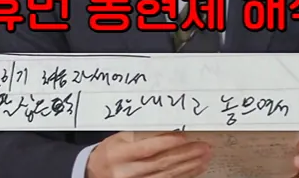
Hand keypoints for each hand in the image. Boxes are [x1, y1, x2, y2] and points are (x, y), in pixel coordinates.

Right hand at [85, 131, 211, 177]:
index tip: (185, 135)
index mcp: (119, 154)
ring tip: (204, 157)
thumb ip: (141, 134)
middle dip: (185, 155)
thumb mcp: (120, 138)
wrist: (94, 173)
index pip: (147, 149)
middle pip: (161, 163)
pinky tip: (195, 169)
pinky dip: (183, 176)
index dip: (166, 142)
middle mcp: (126, 171)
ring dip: (189, 166)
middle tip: (204, 147)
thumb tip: (169, 126)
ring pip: (166, 176)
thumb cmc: (110, 151)